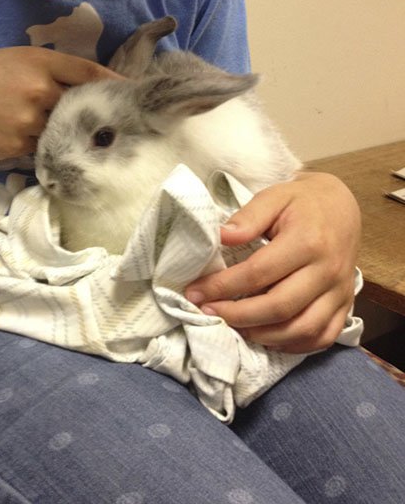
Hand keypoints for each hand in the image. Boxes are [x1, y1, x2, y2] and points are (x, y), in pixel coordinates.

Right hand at [0, 47, 119, 158]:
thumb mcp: (14, 60)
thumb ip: (49, 70)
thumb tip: (83, 88)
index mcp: (40, 62)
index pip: (88, 73)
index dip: (114, 84)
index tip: (133, 92)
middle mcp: (40, 90)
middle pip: (80, 106)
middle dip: (91, 114)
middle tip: (111, 120)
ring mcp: (30, 121)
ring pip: (62, 131)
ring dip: (62, 132)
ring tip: (48, 130)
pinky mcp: (18, 146)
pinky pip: (41, 148)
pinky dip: (40, 145)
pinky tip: (21, 136)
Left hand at [185, 172, 360, 352]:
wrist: (342, 207)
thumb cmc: (301, 202)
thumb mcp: (274, 196)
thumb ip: (248, 217)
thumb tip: (221, 237)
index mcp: (307, 241)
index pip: (259, 272)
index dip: (223, 286)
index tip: (195, 292)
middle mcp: (327, 271)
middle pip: (279, 307)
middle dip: (238, 315)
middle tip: (208, 312)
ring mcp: (340, 292)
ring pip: (302, 329)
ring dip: (264, 335)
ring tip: (234, 327)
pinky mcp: (346, 305)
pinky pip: (323, 337)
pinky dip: (294, 344)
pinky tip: (268, 337)